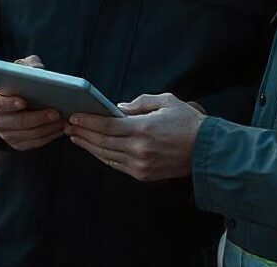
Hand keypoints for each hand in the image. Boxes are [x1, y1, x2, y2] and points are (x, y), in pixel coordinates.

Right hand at [0, 55, 65, 150]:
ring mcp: (7, 135)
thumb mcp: (18, 71)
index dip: (10, 104)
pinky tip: (60, 128)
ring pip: (29, 134)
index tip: (23, 101)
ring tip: (63, 120)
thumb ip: (26, 67)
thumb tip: (38, 69)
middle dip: (38, 118)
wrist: (7, 105)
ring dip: (47, 128)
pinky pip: (35, 143)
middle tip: (56, 112)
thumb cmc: (15, 85)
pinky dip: (49, 136)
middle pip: (18, 122)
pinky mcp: (18, 144)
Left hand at [66, 93, 204, 180]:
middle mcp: (139, 150)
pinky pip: (116, 165)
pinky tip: (94, 149)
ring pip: (106, 155)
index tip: (75, 116)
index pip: (107, 126)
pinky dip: (102, 156)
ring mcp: (140, 165)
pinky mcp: (143, 175)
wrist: (207, 151)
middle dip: (83, 133)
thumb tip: (117, 108)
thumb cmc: (187, 123)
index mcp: (143, 129)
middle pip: (102, 142)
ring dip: (89, 146)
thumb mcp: (165, 101)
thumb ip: (139, 103)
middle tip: (69, 125)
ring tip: (75, 136)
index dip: (88, 121)